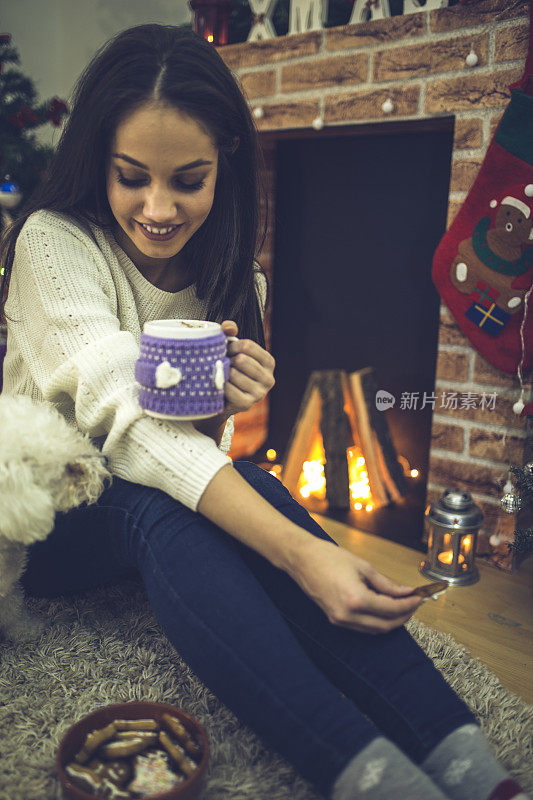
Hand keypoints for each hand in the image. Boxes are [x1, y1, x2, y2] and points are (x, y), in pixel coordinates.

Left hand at [221, 320, 274, 414]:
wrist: (220, 398)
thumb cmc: (229, 369)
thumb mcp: (231, 349)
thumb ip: (229, 332)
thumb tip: (230, 328)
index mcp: (268, 362)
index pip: (248, 346)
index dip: (232, 346)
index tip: (226, 351)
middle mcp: (269, 379)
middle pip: (242, 360)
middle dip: (227, 360)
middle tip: (223, 365)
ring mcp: (260, 393)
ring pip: (235, 374)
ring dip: (224, 374)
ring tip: (222, 376)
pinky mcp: (247, 404)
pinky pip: (230, 390)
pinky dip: (222, 386)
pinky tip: (220, 386)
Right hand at [289, 537, 423, 634]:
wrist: (301, 559)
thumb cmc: (329, 557)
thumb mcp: (363, 567)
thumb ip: (386, 584)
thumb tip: (405, 592)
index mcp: (356, 599)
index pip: (391, 609)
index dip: (409, 604)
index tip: (420, 597)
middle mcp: (348, 615)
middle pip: (385, 625)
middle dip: (404, 616)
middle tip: (415, 603)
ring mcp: (340, 620)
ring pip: (375, 630)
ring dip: (392, 621)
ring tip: (403, 605)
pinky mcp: (335, 620)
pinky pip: (363, 627)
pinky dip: (377, 621)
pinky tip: (384, 609)